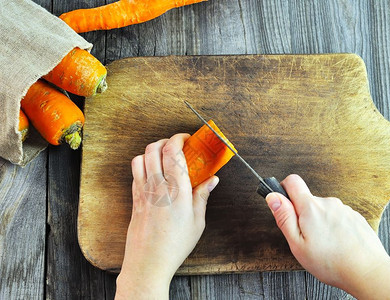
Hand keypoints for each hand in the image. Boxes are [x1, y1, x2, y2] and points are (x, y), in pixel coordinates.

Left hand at [115, 133, 218, 299]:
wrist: (148, 262)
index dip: (179, 139)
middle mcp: (157, 186)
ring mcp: (143, 191)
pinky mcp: (135, 198)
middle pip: (154, 148)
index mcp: (176, 190)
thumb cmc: (175, 244)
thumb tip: (212, 180)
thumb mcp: (197, 221)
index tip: (187, 138)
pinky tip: (154, 172)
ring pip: (141, 157)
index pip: (172, 152)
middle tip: (177, 145)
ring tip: (164, 156)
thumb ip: (202, 195)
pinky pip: (135, 172)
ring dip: (152, 150)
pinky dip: (143, 164)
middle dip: (165, 140)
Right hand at [266, 174, 389, 298]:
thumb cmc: (331, 262)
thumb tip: (272, 196)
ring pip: (323, 210)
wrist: (367, 272)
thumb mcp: (297, 243)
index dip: (284, 189)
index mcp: (310, 207)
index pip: (292, 181)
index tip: (284, 205)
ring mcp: (344, 209)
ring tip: (325, 245)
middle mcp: (328, 203)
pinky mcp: (355, 217)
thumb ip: (283, 217)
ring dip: (319, 222)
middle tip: (306, 238)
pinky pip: (337, 217)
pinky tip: (337, 244)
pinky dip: (334, 228)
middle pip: (307, 200)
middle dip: (302, 215)